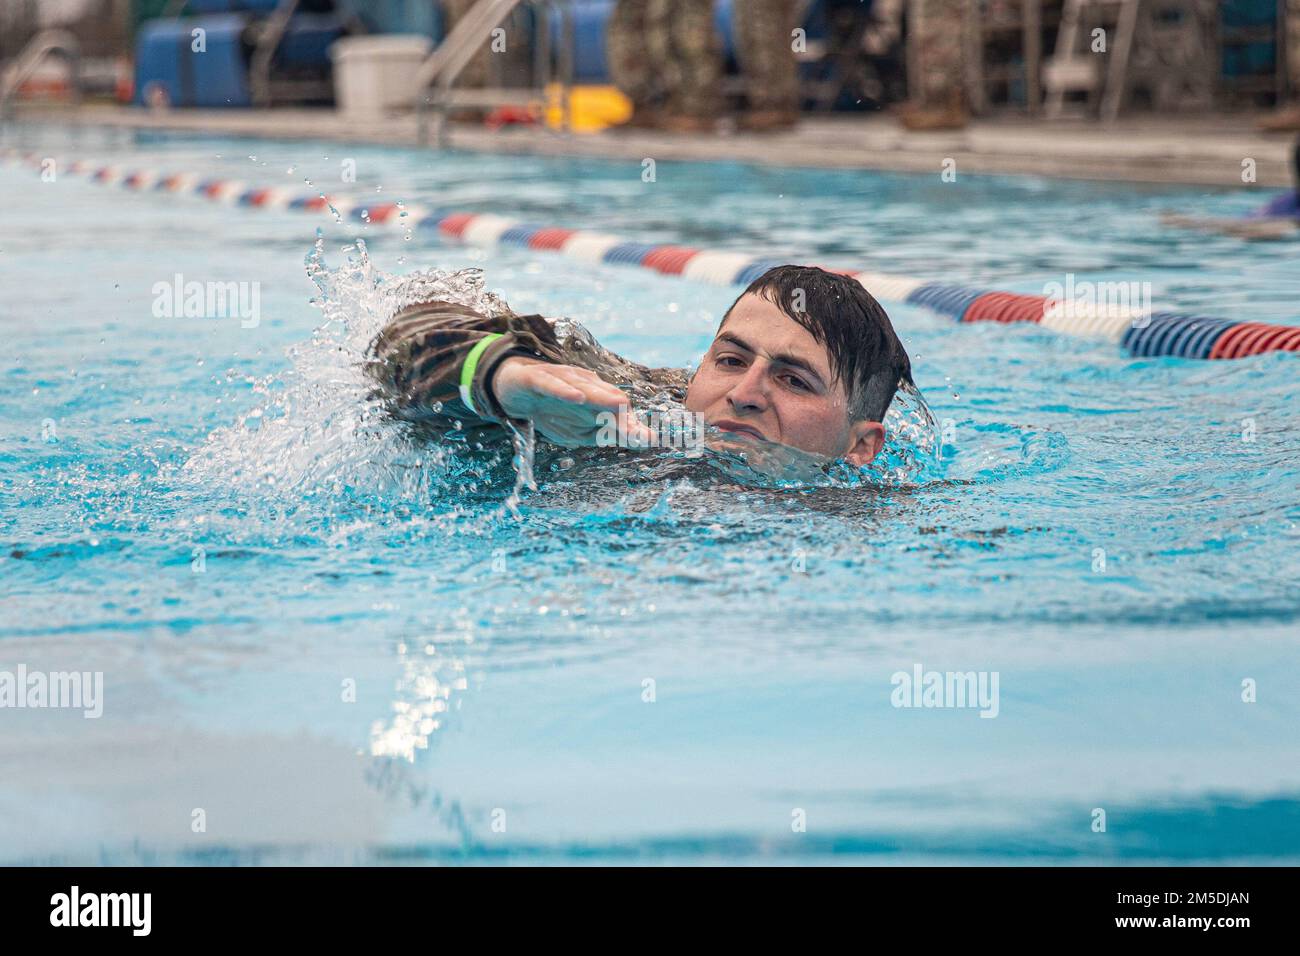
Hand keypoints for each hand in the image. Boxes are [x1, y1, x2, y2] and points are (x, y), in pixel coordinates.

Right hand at [491, 357, 652, 447]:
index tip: (649, 440)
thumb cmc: (552, 408)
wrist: (513, 389)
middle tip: (640, 433)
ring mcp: (560, 379)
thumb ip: (608, 431)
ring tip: (620, 407)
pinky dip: (565, 390)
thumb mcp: (579, 427)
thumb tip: (642, 439)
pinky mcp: (536, 378)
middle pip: (608, 398)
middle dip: (624, 415)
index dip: (633, 425)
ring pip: (584, 388)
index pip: (620, 410)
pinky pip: (552, 384)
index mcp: (595, 397)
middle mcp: (582, 384)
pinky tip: (577, 397)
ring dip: (602, 398)